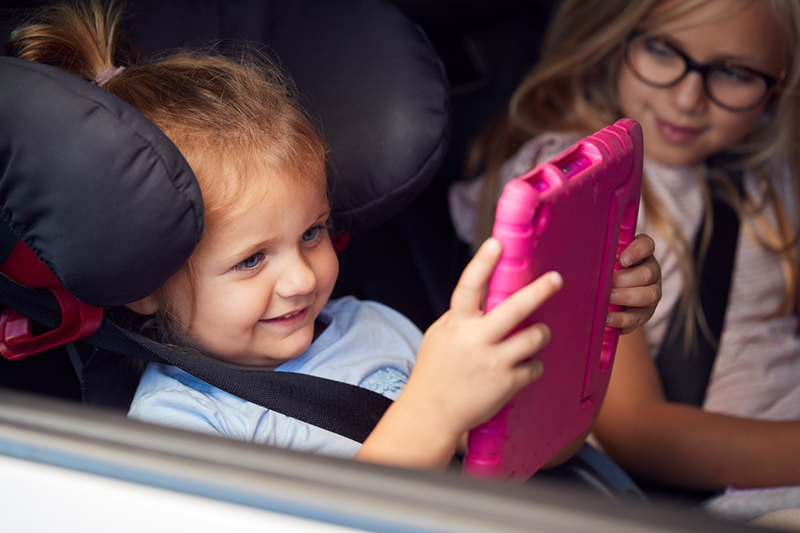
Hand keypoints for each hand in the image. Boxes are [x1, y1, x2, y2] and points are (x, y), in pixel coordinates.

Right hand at [399, 237, 562, 440]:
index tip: (497, 243)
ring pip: (534, 337)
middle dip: (539, 291)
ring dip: (541, 333)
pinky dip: (532, 365)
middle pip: (515, 308)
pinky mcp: (506, 384)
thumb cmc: (434, 372)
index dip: (483, 263)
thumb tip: (483, 296)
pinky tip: (522, 367)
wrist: (431, 413)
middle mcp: (475, 340)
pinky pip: (534, 366)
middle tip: (555, 279)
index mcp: (457, 324)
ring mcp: (493, 362)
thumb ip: (460, 317)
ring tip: (538, 334)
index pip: (469, 286)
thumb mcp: (439, 336)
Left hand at [608, 233, 661, 333]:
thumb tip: (580, 256)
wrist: (606, 300)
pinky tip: (608, 318)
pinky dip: (623, 319)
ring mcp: (652, 293)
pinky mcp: (646, 313)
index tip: (622, 260)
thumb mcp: (601, 263)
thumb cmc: (602, 274)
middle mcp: (651, 272)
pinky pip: (639, 317)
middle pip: (648, 273)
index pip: (646, 245)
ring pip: (650, 295)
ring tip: (608, 299)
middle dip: (626, 279)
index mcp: (641, 254)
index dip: (637, 251)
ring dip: (626, 297)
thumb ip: (598, 257)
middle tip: (608, 284)